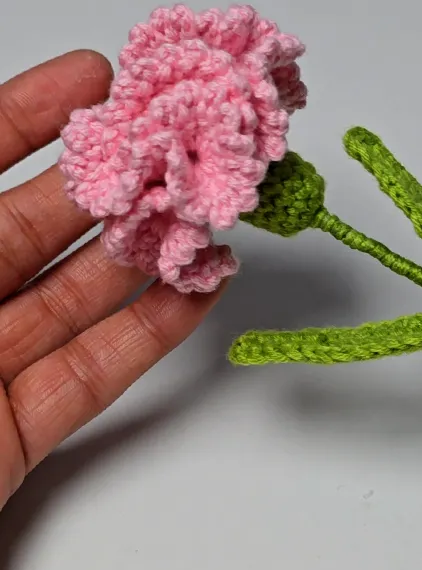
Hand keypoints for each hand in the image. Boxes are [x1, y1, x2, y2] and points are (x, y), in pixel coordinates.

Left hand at [0, 51, 226, 508]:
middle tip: (171, 147)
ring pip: (74, 299)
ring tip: (202, 216)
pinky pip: (92, 373)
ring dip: (144, 257)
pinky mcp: (16, 434)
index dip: (23, 121)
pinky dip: (149, 334)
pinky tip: (195, 293)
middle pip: (30, 230)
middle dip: (106, 184)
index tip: (90, 81)